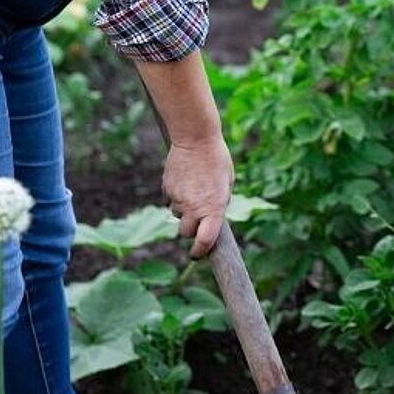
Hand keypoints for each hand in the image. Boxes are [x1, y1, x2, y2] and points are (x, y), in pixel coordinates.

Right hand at [163, 137, 233, 258]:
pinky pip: (170, 200)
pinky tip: (184, 181)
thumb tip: (212, 218)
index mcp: (213, 208)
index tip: (197, 255)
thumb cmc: (217, 160)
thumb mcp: (226, 184)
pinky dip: (176, 196)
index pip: (205, 241)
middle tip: (197, 220)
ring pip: (177, 215)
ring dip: (184, 211)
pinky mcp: (166, 189)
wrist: (195, 138)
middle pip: (186, 232)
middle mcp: (194, 207)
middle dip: (191, 230)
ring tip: (193, 190)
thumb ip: (219, 204)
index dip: (200, 251)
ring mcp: (178, 199)